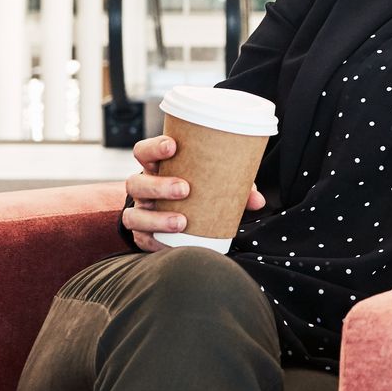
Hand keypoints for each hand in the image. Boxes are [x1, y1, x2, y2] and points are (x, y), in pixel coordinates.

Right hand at [121, 134, 264, 251]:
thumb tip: (258, 200)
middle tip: (185, 189)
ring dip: (156, 218)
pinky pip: (141, 239)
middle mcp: (143, 188)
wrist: (178, 218)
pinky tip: (169, 245)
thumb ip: (236, 188)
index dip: (154, 147)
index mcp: (157, 168)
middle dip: (159, 185)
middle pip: (136, 182)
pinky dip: (155, 242)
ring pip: (133, 214)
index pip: (143, 152)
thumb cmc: (198, 191)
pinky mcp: (142, 234)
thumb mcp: (214, 184)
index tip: (173, 146)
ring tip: (181, 222)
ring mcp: (140, 212)